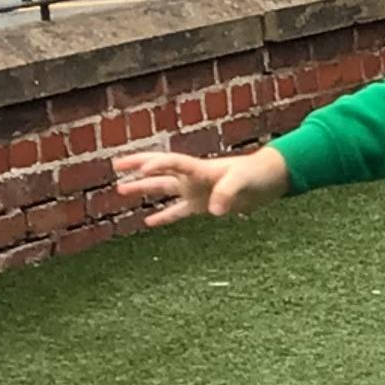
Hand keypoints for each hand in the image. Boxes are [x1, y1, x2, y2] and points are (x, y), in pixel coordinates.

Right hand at [113, 144, 290, 227]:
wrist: (268, 180)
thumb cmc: (256, 174)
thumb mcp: (243, 181)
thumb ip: (227, 193)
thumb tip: (215, 211)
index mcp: (199, 167)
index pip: (171, 162)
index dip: (156, 164)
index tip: (141, 168)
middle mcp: (192, 177)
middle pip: (159, 170)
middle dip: (138, 167)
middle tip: (116, 166)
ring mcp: (195, 190)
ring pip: (163, 189)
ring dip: (144, 189)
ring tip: (121, 190)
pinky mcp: (202, 205)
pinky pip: (178, 211)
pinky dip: (164, 216)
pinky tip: (148, 222)